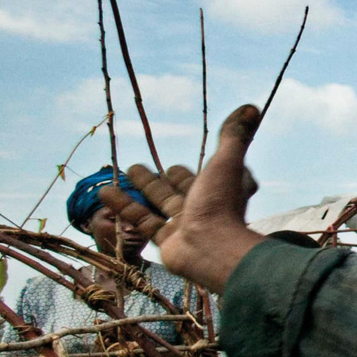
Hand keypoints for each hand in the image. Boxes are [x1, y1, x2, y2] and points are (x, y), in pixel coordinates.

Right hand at [99, 105, 266, 293]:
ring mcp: (186, 225)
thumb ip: (235, 136)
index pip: (215, 174)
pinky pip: (143, 220)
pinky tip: (104, 192)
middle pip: (181, 189)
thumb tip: (252, 107)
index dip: (204, 169)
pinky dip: (124, 206)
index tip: (189, 162)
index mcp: (223, 189)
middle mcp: (206, 206)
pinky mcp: (167, 240)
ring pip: (160, 202)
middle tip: (142, 167)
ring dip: (142, 187)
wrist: (209, 250)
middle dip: (164, 178)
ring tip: (125, 170)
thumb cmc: (220, 204)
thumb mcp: (226, 162)